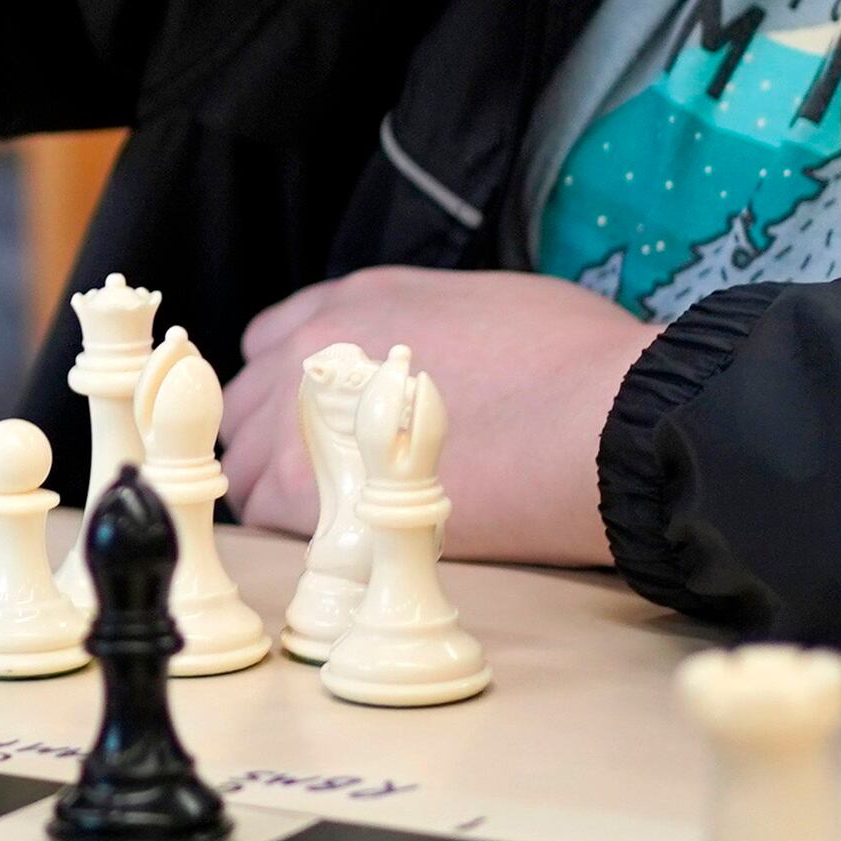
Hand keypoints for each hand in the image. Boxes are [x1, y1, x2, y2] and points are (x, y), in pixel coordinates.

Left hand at [223, 268, 651, 567]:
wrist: (594, 421)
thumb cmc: (575, 364)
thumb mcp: (491, 304)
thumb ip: (438, 327)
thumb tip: (455, 356)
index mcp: (361, 301)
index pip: (276, 343)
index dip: (294, 391)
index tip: (323, 423)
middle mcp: (315, 348)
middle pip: (250, 402)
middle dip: (276, 439)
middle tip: (327, 480)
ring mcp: (302, 414)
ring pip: (246, 458)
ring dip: (277, 487)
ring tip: (336, 518)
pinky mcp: (310, 486)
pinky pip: (263, 510)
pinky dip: (291, 528)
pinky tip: (341, 539)